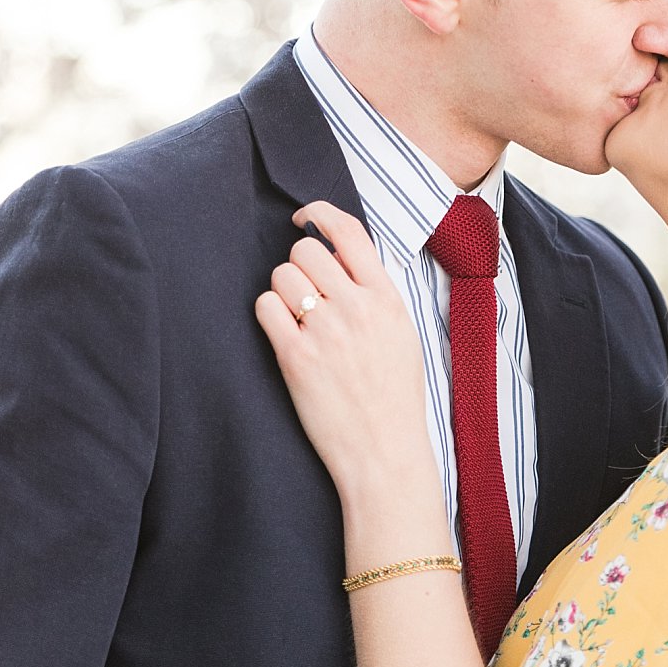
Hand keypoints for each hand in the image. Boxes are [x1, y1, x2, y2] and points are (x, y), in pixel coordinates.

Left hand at [253, 201, 428, 490]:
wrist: (384, 452)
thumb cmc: (393, 397)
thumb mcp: (401, 333)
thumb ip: (374, 293)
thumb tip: (337, 257)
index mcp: (386, 298)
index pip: (349, 232)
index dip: (320, 214)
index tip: (305, 218)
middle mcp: (356, 308)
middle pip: (306, 250)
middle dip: (299, 264)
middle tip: (304, 290)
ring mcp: (325, 331)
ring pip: (281, 275)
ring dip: (282, 291)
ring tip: (297, 319)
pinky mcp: (296, 356)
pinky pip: (265, 307)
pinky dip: (269, 315)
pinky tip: (284, 333)